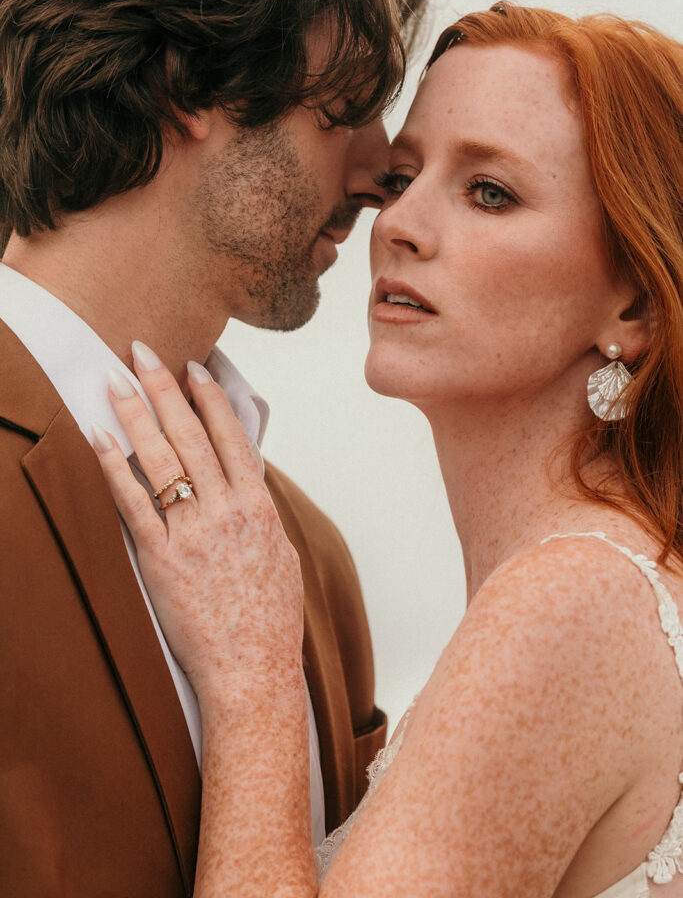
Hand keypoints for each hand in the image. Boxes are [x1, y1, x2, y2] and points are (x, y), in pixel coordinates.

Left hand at [91, 344, 304, 704]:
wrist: (253, 670)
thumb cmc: (270, 618)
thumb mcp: (280, 554)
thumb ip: (259, 510)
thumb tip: (244, 478)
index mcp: (258, 507)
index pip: (232, 436)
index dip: (211, 397)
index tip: (194, 367)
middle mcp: (227, 512)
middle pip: (193, 435)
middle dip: (166, 388)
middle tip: (144, 351)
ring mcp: (193, 534)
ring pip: (161, 459)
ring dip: (135, 414)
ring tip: (115, 380)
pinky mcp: (162, 560)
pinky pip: (132, 504)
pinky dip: (113, 467)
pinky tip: (98, 437)